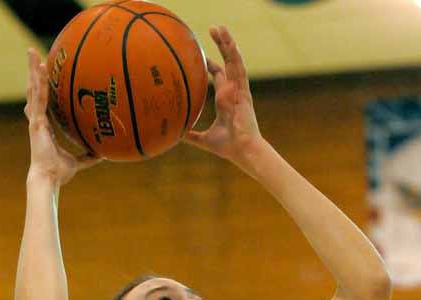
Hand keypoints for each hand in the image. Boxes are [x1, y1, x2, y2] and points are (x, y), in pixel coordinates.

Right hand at [25, 48, 102, 186]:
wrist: (49, 179)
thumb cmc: (59, 173)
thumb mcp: (78, 161)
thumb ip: (88, 156)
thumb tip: (104, 154)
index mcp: (45, 128)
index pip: (44, 104)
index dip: (43, 89)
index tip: (45, 76)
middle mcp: (38, 121)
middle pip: (35, 92)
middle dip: (34, 74)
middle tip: (36, 56)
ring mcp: (36, 120)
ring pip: (33, 90)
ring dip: (33, 71)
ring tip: (32, 52)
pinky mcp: (37, 122)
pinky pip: (39, 98)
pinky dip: (39, 83)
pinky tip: (39, 69)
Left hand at [182, 26, 261, 163]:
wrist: (242, 150)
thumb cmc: (228, 147)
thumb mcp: (204, 140)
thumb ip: (191, 135)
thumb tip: (176, 135)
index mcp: (225, 100)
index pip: (219, 77)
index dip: (211, 65)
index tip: (201, 56)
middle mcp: (233, 91)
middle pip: (227, 63)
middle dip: (220, 46)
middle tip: (212, 30)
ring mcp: (239, 90)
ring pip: (233, 61)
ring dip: (227, 44)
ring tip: (221, 28)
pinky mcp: (244, 92)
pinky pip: (239, 69)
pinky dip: (235, 55)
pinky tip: (230, 43)